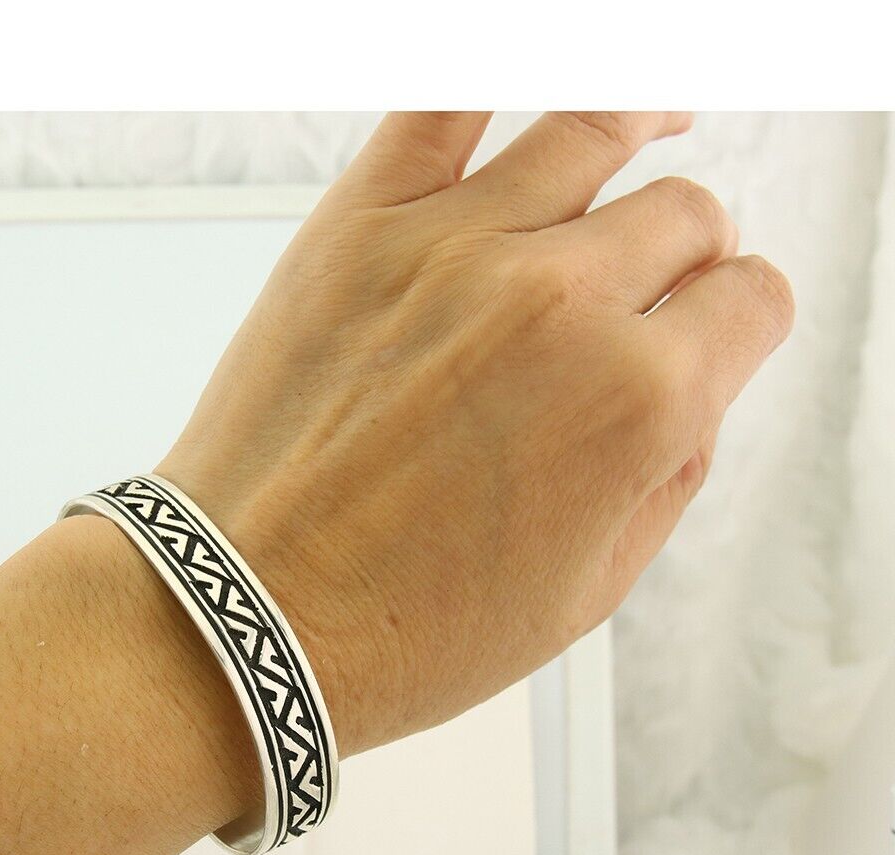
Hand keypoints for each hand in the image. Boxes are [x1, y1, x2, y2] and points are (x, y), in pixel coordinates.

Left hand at [157, 112, 793, 753]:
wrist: (244, 616)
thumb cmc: (404, 628)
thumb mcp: (588, 591)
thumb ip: (671, 472)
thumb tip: (696, 385)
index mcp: (640, 402)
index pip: (750, 300)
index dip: (740, 319)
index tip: (713, 330)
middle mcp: (562, 304)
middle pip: (682, 214)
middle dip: (688, 250)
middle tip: (652, 280)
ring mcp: (454, 250)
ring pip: (591, 131)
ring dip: (639, 128)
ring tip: (652, 121)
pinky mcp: (355, 229)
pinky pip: (443, 104)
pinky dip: (492, 85)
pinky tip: (523, 98)